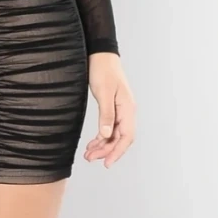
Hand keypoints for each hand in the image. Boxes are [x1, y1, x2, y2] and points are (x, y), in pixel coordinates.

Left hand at [83, 54, 134, 168]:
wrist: (100, 55)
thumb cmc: (103, 70)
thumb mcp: (103, 93)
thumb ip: (106, 115)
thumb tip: (106, 135)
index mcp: (128, 108)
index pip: (127, 137)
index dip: (117, 152)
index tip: (107, 163)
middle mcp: (127, 111)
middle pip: (120, 138)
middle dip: (106, 150)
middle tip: (90, 158)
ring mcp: (121, 110)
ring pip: (114, 134)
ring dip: (102, 145)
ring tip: (88, 154)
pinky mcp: (113, 108)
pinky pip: (110, 127)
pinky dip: (101, 137)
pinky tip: (92, 143)